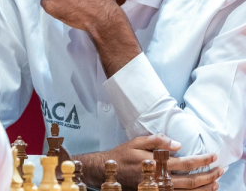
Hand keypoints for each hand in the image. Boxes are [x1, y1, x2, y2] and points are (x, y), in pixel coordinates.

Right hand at [77, 134, 220, 189]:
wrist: (107, 170)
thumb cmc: (123, 154)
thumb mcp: (136, 142)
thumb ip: (157, 141)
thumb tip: (177, 144)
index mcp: (157, 164)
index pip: (186, 163)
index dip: (202, 160)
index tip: (213, 156)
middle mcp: (160, 179)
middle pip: (191, 180)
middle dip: (208, 175)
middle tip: (220, 170)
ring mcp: (159, 189)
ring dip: (204, 188)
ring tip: (216, 182)